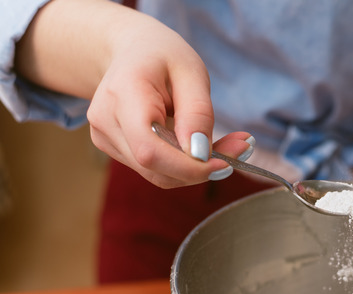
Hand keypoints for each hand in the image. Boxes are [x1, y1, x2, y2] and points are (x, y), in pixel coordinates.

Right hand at [16, 0, 250, 187]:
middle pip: (155, 168)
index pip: (150, 151)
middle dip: (200, 169)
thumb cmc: (162, 56)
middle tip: (239, 150)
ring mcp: (104, 137)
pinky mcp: (112, 147)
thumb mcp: (191, 72)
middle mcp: (105, 120)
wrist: (129, 51)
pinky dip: (182, 165)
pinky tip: (196, 144)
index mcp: (123, 93)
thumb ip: (197, 112)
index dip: (188, 167)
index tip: (225, 164)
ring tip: (223, 144)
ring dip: (194, 169)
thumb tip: (200, 154)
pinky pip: (154, 169)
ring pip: (157, 174)